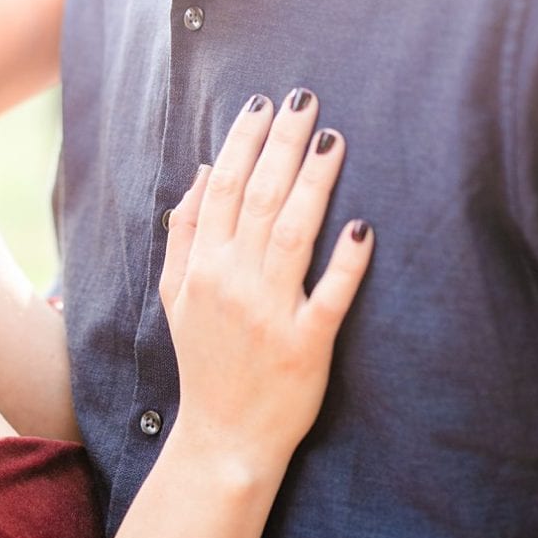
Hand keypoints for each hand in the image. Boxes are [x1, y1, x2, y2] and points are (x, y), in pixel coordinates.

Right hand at [157, 89, 371, 481]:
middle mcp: (232, 281)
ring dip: (314, 182)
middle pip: (259, 197)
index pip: (222, 188)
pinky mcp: (306, 345)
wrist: (223, 437)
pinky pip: (330, 296)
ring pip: (294, 233)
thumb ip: (183, 234)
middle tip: (306, 100)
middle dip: (283, 143)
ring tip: (334, 140)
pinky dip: (346, 262)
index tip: (263, 104)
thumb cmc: (204, 361)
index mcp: (202, 266)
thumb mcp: (175, 295)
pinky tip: (363, 226)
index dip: (242, 141)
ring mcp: (270, 312)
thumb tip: (199, 174)